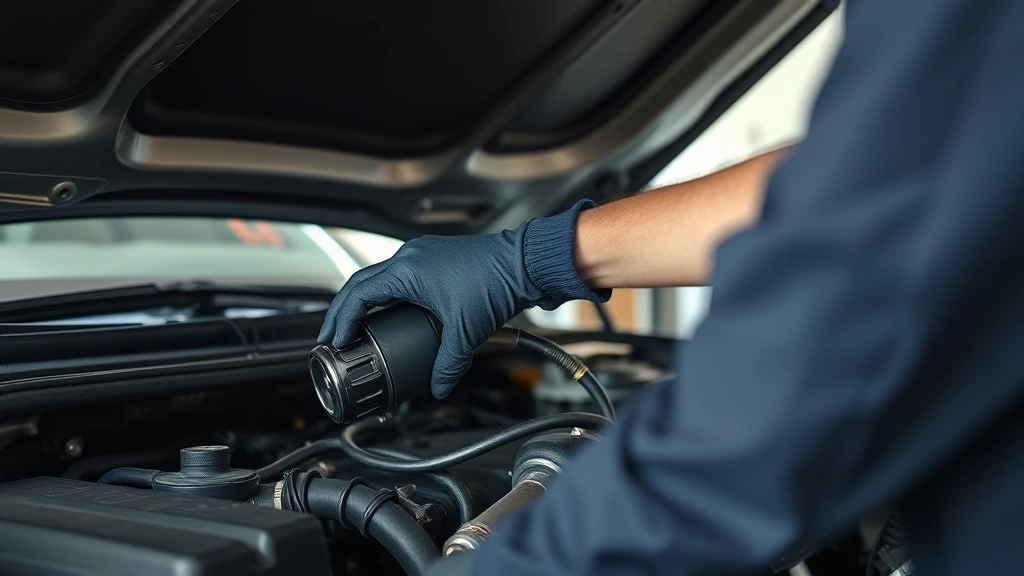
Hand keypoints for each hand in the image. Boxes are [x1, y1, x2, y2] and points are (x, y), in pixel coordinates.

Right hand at [318, 201, 607, 397]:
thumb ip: (448, 364)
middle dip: (344, 311)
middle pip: (362, 284)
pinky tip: (392, 311)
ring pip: (381, 277)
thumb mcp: (465, 332)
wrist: (526, 263)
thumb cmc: (497, 283)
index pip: (358, 295)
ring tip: (357, 324)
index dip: (341, 320)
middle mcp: (410, 257)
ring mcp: (424, 255)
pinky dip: (388, 294)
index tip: (335, 340)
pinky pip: (401, 275)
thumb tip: (439, 386)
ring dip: (366, 301)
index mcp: (406, 270)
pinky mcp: (438, 258)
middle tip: (333, 335)